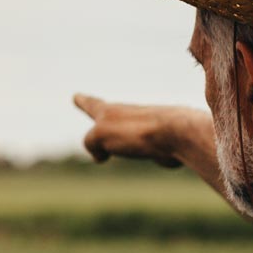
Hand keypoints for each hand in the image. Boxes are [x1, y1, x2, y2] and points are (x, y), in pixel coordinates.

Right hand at [74, 94, 193, 166]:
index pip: (91, 105)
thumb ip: (91, 142)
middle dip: (101, 118)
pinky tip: (146, 156)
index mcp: (110, 112)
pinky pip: (142, 149)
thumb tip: (100, 155)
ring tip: (116, 145)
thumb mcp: (100, 135)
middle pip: (109, 118)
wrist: (176, 136)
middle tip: (92, 109)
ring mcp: (142, 130)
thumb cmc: (137, 131)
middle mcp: (125, 117)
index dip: (83, 102)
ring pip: (126, 134)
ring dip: (120, 139)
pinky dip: (140, 152)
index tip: (76, 96)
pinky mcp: (157, 144)